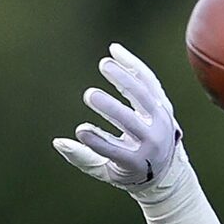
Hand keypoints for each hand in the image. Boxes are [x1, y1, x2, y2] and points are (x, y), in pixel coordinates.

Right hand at [53, 42, 180, 191]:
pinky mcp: (163, 103)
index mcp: (138, 162)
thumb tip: (58, 142)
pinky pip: (148, 80)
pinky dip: (132, 64)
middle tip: (89, 95)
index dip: (97, 141)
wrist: (166, 166)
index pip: (115, 151)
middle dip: (109, 107)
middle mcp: (153, 141)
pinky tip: (115, 51)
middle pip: (129, 121)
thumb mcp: (106, 171)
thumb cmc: (128, 170)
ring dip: (122, 77)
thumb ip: (83, 158)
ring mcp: (161, 120)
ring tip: (104, 64)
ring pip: (142, 94)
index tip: (79, 130)